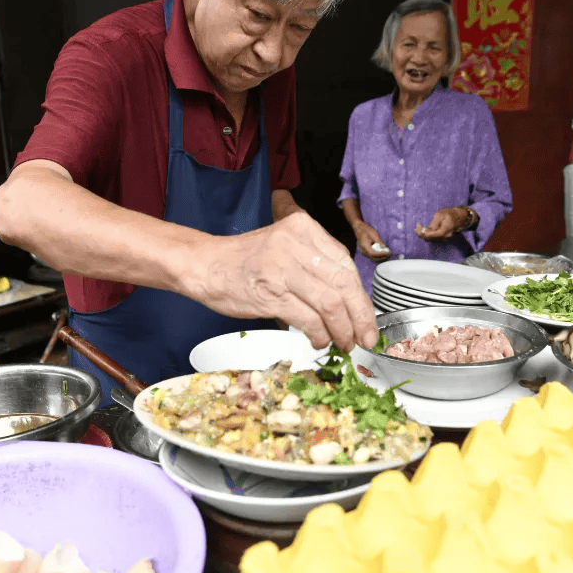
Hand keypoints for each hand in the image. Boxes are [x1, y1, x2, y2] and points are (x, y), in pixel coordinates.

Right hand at [188, 211, 378, 351]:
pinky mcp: (271, 294)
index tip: (367, 318)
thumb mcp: (285, 246)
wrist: (204, 264)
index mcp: (303, 228)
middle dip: (360, 317)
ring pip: (330, 304)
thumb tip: (350, 303)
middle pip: (344, 284)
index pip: (346, 264)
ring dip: (342, 330)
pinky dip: (320, 334)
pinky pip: (308, 319)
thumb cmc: (246, 260)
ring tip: (344, 343)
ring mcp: (282, 268)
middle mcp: (295, 244)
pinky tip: (320, 341)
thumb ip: (315, 265)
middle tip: (366, 338)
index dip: (362, 297)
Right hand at [352, 221, 390, 262]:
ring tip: (387, 255)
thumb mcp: (374, 234)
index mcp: (364, 246)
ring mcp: (363, 252)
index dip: (381, 254)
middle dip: (382, 257)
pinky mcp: (365, 252)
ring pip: (372, 258)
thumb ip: (379, 241)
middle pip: (373, 258)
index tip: (388, 253)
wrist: (359, 228)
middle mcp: (363, 251)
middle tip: (389, 254)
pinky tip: (382, 253)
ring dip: (380, 258)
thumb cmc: (366, 230)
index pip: (373, 253)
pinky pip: (372, 256)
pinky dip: (378, 256)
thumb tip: (385, 247)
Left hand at [415, 207, 471, 241]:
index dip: (423, 233)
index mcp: (445, 231)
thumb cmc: (449, 213)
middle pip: (430, 238)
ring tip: (418, 227)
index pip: (431, 236)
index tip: (418, 226)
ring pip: (431, 239)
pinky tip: (424, 229)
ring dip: (423, 234)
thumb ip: (432, 224)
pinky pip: (434, 238)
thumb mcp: (440, 215)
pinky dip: (428, 234)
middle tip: (417, 226)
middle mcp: (445, 237)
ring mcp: (445, 239)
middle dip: (421, 233)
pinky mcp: (443, 238)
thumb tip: (425, 232)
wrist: (459, 216)